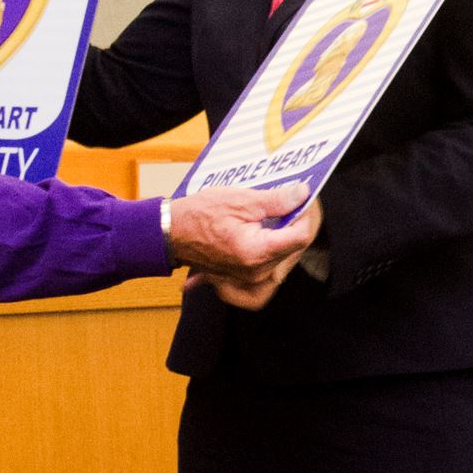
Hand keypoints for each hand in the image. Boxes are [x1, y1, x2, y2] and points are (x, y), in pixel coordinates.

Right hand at [166, 186, 318, 308]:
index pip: (300, 237)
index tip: (298, 199)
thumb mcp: (241, 200)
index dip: (302, 215)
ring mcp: (248, 277)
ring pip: (281, 256)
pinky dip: (266, 247)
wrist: (169, 233)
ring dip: (281, 235)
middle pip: (292, 248)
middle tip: (285, 203)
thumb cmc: (198, 216)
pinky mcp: (242, 277)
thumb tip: (301, 194)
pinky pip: (265, 264)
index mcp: (257, 252)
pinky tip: (260, 232)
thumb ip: (276, 200)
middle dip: (292, 224)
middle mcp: (255, 271)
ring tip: (268, 216)